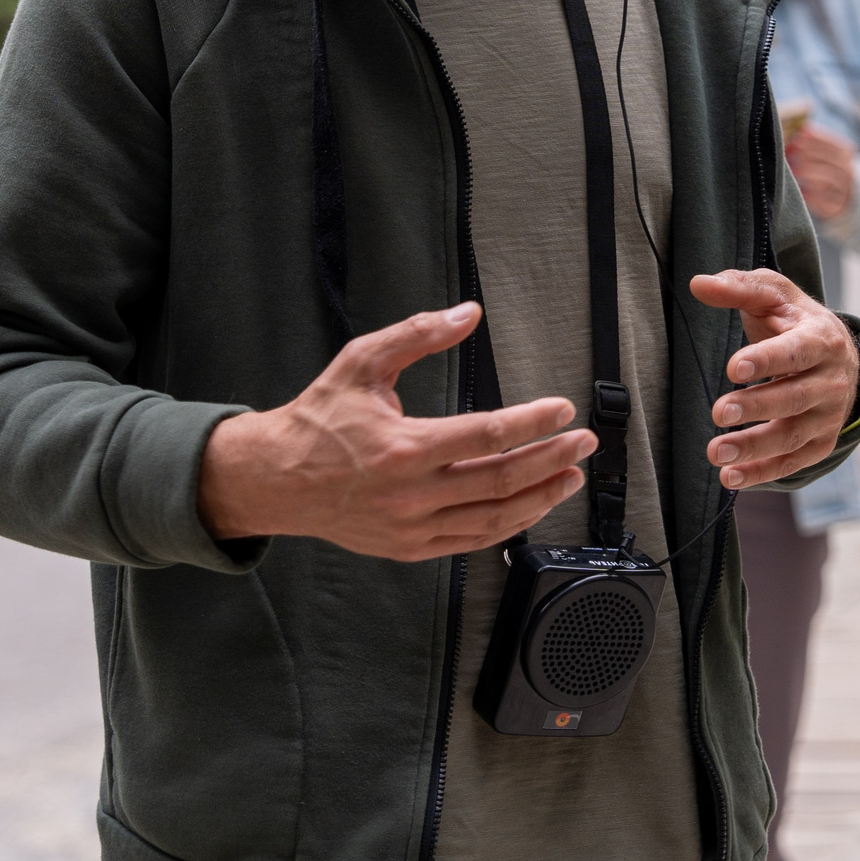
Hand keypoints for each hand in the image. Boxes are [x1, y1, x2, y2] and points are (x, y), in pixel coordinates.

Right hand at [198, 303, 594, 559]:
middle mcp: (411, 494)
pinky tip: (531, 505)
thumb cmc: (319, 420)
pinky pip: (471, 541)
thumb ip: (417, 335)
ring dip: (540, 497)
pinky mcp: (409, 547)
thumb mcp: (362, 362)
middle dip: (551, 459)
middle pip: (501, 480)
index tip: (562, 410)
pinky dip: (508, 526)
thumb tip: (468, 313)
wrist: (275, 480)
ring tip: (571, 476)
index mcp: (403, 448)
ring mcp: (412, 527)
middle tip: (584, 442)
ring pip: (494, 519)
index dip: (532, 423)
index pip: (488, 436)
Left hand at [690, 269, 859, 488]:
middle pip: (794, 398)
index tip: (733, 368)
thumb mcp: (774, 296)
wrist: (841, 356)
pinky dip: (763, 472)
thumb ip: (739, 287)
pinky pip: (793, 462)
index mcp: (821, 339)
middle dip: (756, 407)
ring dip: (754, 448)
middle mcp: (831, 380)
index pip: (796, 352)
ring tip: (717, 453)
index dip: (767, 360)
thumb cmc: (796, 322)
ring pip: (792, 435)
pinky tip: (731, 477)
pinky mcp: (820, 442)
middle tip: (719, 412)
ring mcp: (828, 415)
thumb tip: (698, 283)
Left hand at [784, 123, 856, 222]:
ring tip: (794, 170)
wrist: (849, 195)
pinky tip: (799, 189)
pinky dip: (810, 195)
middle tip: (789, 151)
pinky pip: (823, 201)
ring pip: (827, 180)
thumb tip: (800, 129)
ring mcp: (844, 189)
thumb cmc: (828, 166)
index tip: (797, 136)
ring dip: (809, 173)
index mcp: (847, 152)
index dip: (814, 139)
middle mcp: (848, 170)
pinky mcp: (835, 207)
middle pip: (829, 160)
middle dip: (808, 154)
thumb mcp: (828, 152)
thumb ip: (814, 141)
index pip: (832, 143)